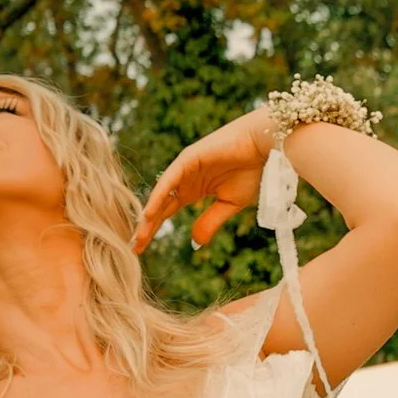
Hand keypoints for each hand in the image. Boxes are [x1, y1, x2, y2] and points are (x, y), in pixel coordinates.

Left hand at [134, 107, 275, 253]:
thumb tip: (194, 243)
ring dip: (149, 216)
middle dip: (146, 227)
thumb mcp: (229, 204)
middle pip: (158, 206)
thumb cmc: (251, 170)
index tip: (140, 250)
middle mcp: (183, 180)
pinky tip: (150, 213)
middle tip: (134, 248)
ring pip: (161, 195)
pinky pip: (170, 180)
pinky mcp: (188, 158)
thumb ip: (210, 221)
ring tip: (139, 237)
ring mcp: (183, 168)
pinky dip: (159, 196)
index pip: (165, 212)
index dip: (152, 230)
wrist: (264, 147)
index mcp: (192, 190)